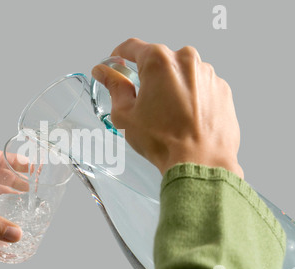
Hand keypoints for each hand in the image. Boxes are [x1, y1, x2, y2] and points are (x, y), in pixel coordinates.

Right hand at [92, 38, 243, 177]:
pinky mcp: (221, 89)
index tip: (116, 63)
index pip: (132, 47)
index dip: (119, 55)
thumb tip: (105, 72)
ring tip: (167, 116)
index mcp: (159, 61)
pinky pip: (198, 86)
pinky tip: (184, 118)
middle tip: (142, 101)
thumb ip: (114, 86)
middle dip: (147, 76)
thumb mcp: (125, 114)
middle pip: (159, 61)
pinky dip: (189, 97)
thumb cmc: (164, 140)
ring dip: (170, 87)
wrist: (200, 162)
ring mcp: (208, 74)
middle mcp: (186, 60)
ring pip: (180, 74)